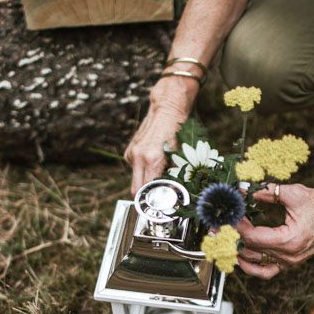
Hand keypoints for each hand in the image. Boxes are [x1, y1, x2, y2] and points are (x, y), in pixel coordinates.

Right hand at [124, 77, 196, 195]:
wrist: (167, 107)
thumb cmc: (179, 128)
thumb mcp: (183, 153)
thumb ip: (176, 173)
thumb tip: (175, 190)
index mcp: (152, 159)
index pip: (148, 190)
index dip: (154, 200)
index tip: (161, 206)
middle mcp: (138, 157)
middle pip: (137, 189)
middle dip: (147, 196)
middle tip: (159, 199)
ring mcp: (132, 153)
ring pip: (136, 179)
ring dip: (146, 182)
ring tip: (160, 177)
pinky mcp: (130, 150)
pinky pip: (135, 168)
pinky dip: (144, 170)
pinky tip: (154, 162)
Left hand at [237, 184, 313, 278]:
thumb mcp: (295, 193)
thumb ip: (268, 192)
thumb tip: (247, 191)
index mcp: (289, 240)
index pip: (253, 237)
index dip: (238, 225)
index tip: (232, 213)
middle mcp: (289, 255)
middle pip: (251, 250)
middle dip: (236, 236)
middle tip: (225, 223)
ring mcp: (290, 261)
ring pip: (256, 263)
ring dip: (241, 251)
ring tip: (230, 238)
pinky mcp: (291, 261)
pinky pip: (267, 271)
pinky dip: (253, 266)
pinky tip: (242, 257)